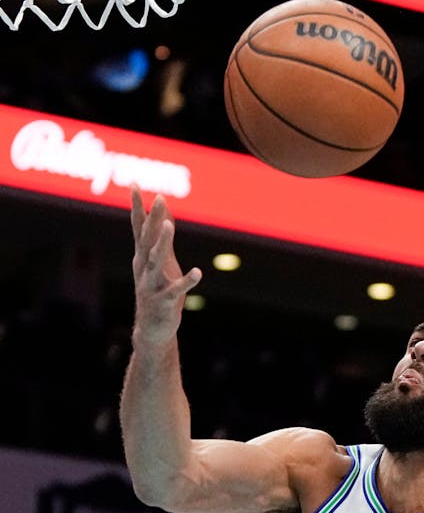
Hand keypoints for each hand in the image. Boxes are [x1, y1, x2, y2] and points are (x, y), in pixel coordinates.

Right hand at [130, 189, 201, 346]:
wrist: (152, 327)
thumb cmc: (158, 290)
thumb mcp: (161, 261)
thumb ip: (162, 238)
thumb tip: (165, 213)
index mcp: (142, 256)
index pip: (138, 227)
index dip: (137, 206)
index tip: (135, 184)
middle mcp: (143, 267)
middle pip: (147, 238)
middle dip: (154, 218)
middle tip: (159, 198)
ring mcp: (152, 284)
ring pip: (156, 260)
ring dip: (162, 242)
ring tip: (169, 226)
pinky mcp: (164, 300)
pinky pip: (176, 289)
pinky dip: (187, 281)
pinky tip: (198, 273)